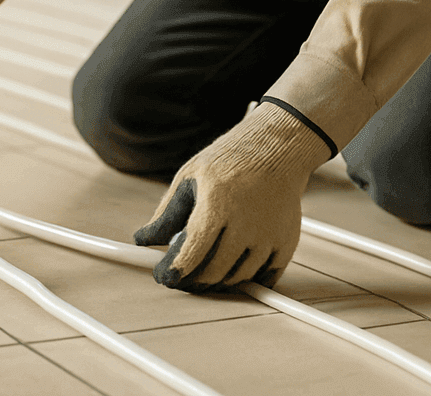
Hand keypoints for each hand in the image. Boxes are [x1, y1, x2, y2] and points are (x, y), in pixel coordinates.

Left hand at [133, 101, 328, 291]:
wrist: (276, 149)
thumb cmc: (229, 161)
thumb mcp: (189, 178)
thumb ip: (166, 212)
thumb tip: (143, 239)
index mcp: (217, 204)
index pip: (191, 253)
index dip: (172, 271)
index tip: (163, 275)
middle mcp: (246, 222)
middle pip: (213, 272)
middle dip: (191, 282)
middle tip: (180, 277)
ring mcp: (269, 235)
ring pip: (237, 278)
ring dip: (216, 282)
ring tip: (203, 269)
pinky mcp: (286, 241)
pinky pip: (265, 277)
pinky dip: (245, 280)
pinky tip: (231, 269)